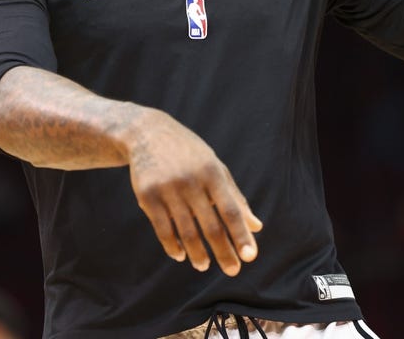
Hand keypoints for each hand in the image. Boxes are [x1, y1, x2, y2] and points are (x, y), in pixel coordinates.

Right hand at [126, 108, 261, 275]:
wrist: (146, 133)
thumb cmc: (188, 153)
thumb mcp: (214, 167)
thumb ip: (235, 197)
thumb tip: (256, 227)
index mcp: (211, 172)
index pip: (230, 210)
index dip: (241, 235)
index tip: (250, 256)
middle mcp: (190, 181)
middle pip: (210, 226)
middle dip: (223, 252)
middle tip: (233, 270)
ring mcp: (167, 189)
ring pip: (186, 232)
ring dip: (197, 254)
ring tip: (204, 265)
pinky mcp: (147, 196)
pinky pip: (163, 229)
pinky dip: (172, 246)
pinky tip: (180, 255)